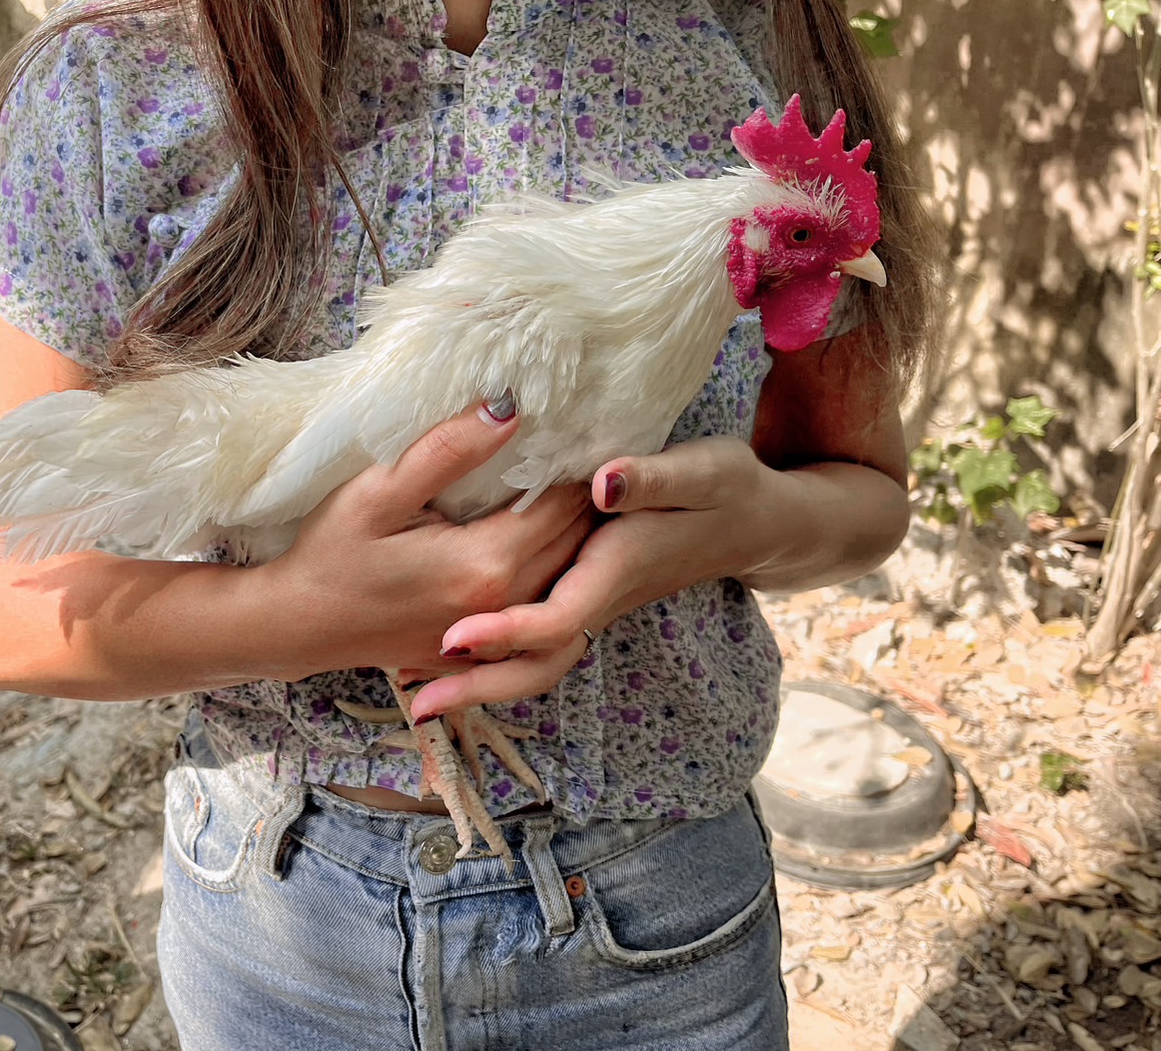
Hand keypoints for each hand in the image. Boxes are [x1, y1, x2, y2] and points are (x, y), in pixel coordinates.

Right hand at [268, 399, 594, 678]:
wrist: (297, 626)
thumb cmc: (330, 555)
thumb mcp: (378, 493)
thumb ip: (447, 452)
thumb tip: (509, 409)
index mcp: (485, 564)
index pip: (563, 505)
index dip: (576, 466)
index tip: (581, 429)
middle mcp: (503, 607)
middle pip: (574, 543)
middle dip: (585, 499)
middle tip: (585, 453)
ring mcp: (496, 636)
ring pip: (564, 576)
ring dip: (574, 536)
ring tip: (568, 490)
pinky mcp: (484, 650)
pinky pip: (540, 607)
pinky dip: (551, 573)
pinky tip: (537, 540)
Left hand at [408, 437, 772, 719]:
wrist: (760, 522)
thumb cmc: (729, 489)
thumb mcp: (701, 471)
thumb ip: (652, 478)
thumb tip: (603, 483)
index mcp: (618, 569)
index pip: (556, 619)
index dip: (505, 632)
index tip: (450, 636)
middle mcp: (601, 598)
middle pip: (540, 664)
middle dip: (479, 687)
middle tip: (416, 706)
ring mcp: (594, 602)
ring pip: (537, 661)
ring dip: (481, 682)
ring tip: (416, 693)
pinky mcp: (589, 594)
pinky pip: (539, 643)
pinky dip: (495, 657)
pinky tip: (449, 654)